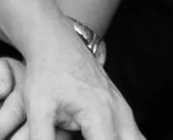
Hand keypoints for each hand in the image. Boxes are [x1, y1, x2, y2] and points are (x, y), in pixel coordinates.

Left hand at [0, 27, 136, 139]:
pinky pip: (133, 134)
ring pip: (136, 139)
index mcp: (99, 114)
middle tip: (85, 138)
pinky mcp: (121, 107)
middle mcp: (118, 112)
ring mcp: (123, 108)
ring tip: (92, 136)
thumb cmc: (45, 73)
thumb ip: (41, 137)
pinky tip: (100, 135)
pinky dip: (124, 139)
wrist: (56, 42)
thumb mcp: (36, 107)